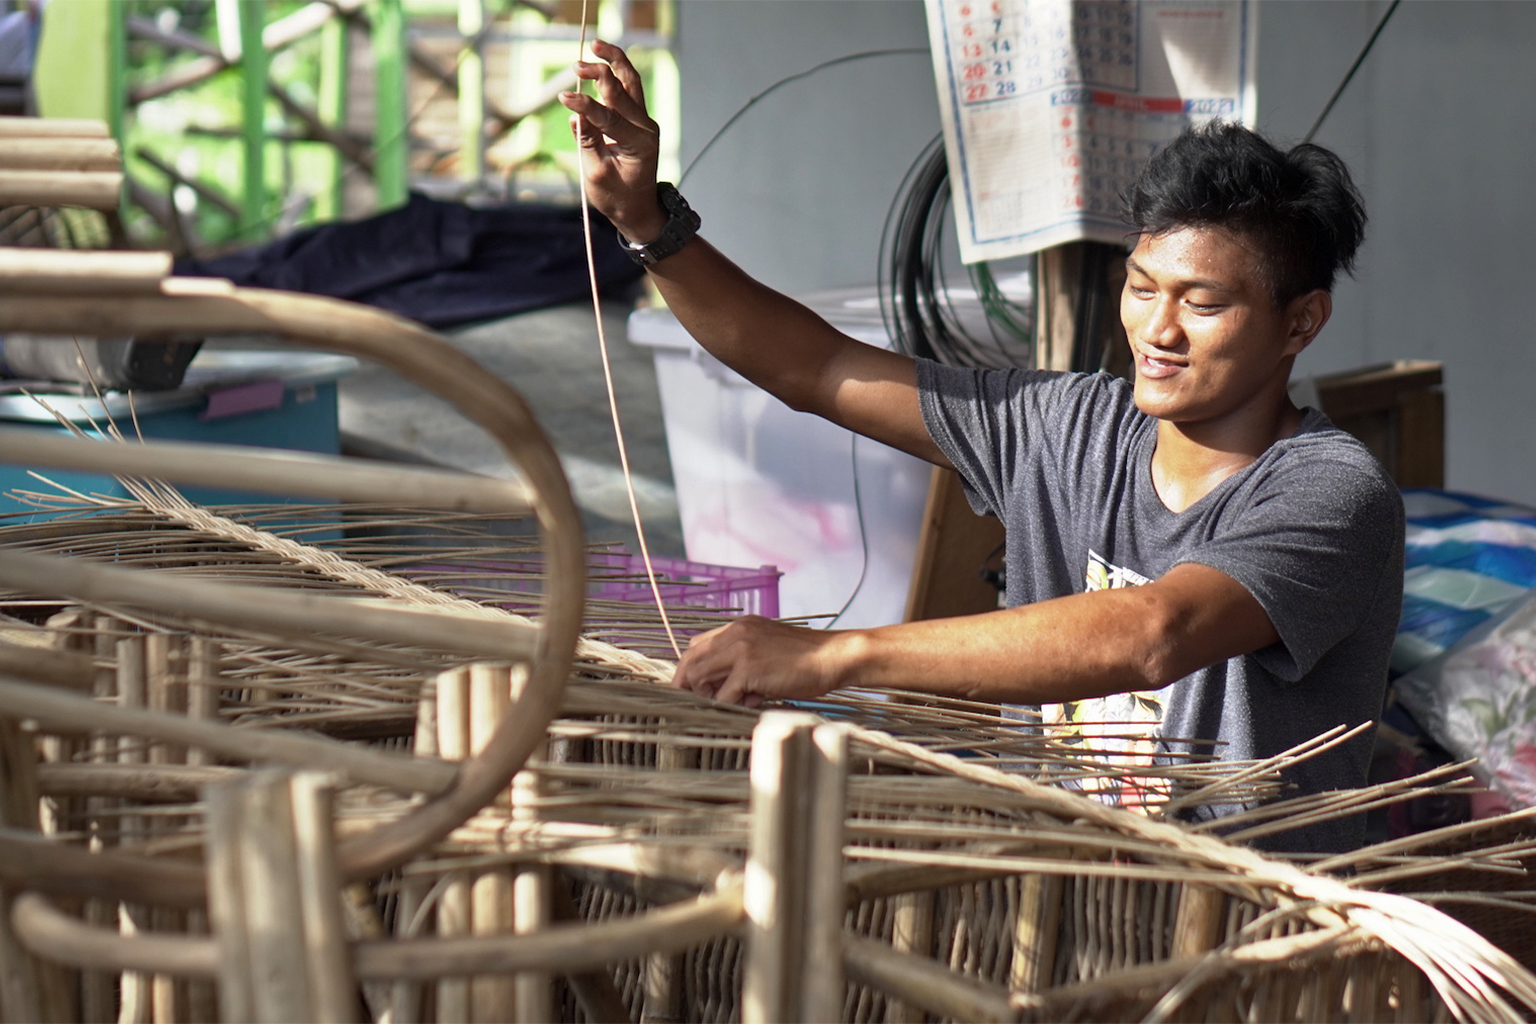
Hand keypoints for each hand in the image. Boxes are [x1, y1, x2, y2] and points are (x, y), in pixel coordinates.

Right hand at [559, 40, 666, 242]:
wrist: (638, 207)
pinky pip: (628, 90)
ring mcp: (644, 121)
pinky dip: (615, 72)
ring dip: (615, 61)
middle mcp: (646, 127)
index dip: (585, 105)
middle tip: (577, 65)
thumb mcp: (596, 174)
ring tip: (597, 45)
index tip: (564, 96)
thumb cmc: (617, 197)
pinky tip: (602, 58)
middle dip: (601, 74)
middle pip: (626, 89)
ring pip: (631, 82)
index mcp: (639, 144)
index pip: (609, 118)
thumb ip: (587, 142)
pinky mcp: (637, 118)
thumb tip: (576, 114)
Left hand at [672, 616, 854, 706]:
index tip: (688, 689)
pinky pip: (723, 695)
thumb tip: (723, 690)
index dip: (688, 668)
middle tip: (693, 704)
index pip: (697, 645)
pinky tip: (748, 705)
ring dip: (708, 696)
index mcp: (739, 627)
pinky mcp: (749, 668)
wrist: (832, 657)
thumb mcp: (768, 652)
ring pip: (700, 676)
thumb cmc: (806, 660)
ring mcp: (741, 649)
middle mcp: (736, 633)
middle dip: (686, 685)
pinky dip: (729, 706)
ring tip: (730, 703)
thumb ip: (743, 663)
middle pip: (691, 659)